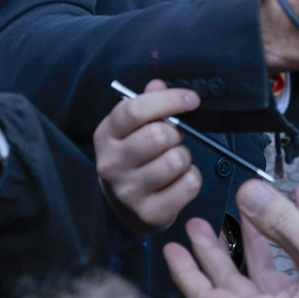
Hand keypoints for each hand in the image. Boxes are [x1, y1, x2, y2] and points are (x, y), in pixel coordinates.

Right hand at [94, 81, 202, 233]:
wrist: (124, 206)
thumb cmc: (133, 156)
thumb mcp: (132, 128)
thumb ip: (146, 103)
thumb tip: (157, 84)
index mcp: (106, 135)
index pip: (134, 110)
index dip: (168, 100)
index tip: (191, 99)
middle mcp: (112, 164)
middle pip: (159, 135)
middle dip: (176, 133)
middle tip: (174, 139)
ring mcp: (129, 191)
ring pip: (176, 160)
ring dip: (184, 156)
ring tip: (174, 160)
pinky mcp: (149, 213)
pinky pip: (189, 185)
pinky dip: (192, 178)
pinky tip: (180, 180)